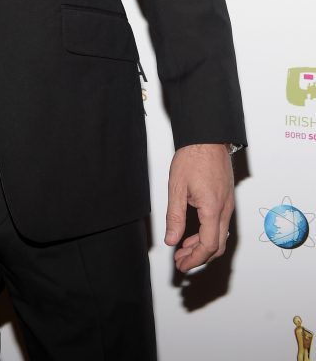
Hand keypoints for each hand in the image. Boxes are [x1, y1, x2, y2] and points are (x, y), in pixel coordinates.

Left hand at [164, 143, 233, 272]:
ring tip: (183, 248)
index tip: (181, 264)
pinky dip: (208, 234)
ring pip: (220, 236)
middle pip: (216, 245)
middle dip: (198, 257)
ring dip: (203, 246)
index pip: (207, 245)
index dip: (194, 259)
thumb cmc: (192, 157)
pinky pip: (221, 224)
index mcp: (213, 209)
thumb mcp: (177, 187)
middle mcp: (225, 209)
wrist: (208, 137)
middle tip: (181, 261)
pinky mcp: (227, 199)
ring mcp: (228, 204)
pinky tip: (194, 232)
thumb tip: (171, 240)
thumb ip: (175, 216)